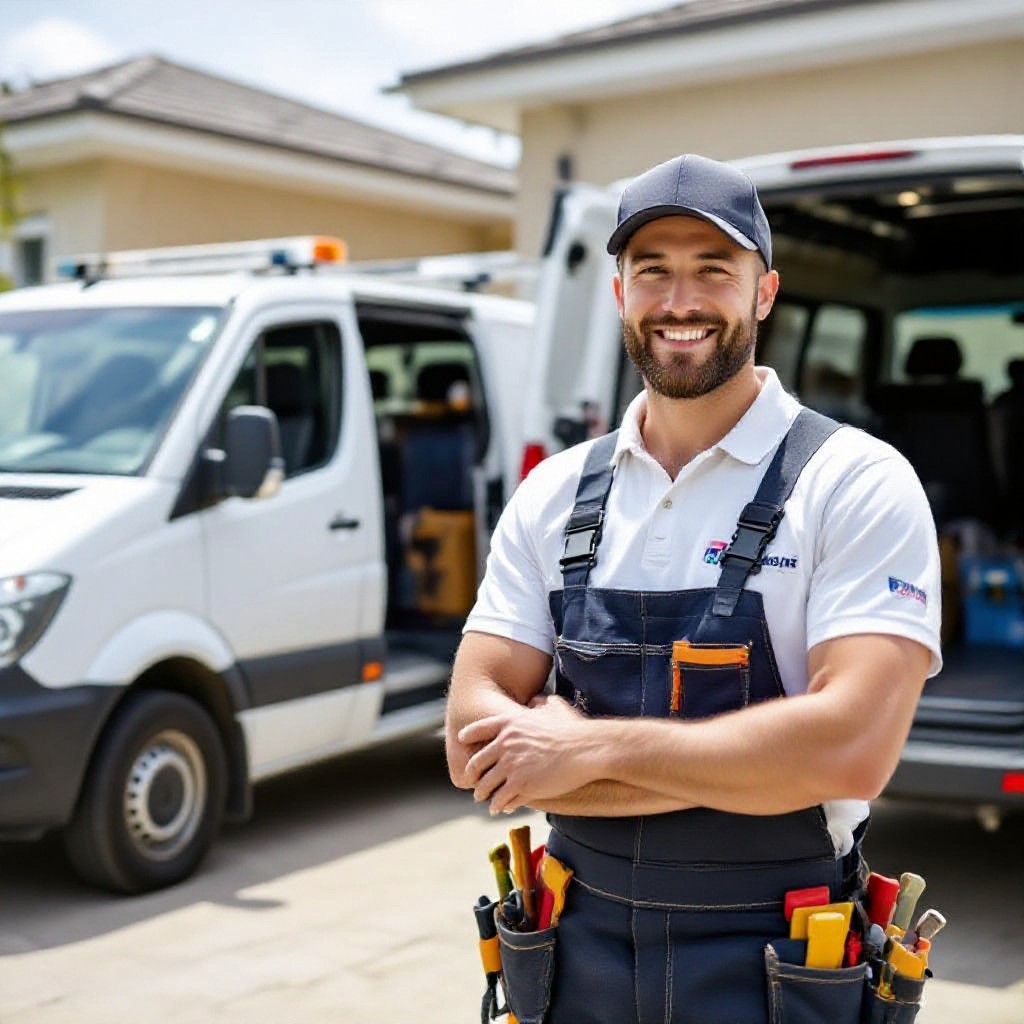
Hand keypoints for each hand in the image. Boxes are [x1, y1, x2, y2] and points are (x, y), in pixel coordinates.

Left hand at [458, 695, 598, 813]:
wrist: (587, 750)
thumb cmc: (574, 728)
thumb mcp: (553, 707)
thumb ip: (539, 703)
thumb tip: (535, 699)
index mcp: (509, 724)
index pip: (477, 729)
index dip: (467, 736)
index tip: (462, 742)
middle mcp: (505, 744)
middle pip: (477, 763)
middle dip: (473, 775)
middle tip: (473, 782)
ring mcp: (511, 766)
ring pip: (486, 785)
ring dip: (483, 794)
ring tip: (483, 799)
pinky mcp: (521, 786)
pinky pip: (502, 799)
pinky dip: (499, 805)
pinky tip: (500, 808)